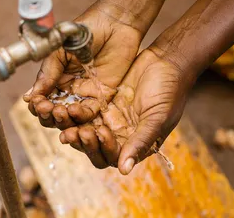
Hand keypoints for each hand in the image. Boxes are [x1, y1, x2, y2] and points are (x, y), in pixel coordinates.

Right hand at [23, 2, 141, 130]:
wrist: (115, 23)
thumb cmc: (86, 31)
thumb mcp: (60, 50)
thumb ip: (48, 72)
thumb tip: (30, 96)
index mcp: (55, 78)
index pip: (42, 100)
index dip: (37, 105)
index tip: (36, 103)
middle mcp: (69, 89)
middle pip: (55, 113)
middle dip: (48, 115)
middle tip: (48, 109)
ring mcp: (86, 93)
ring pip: (71, 117)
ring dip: (64, 119)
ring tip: (61, 111)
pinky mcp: (103, 95)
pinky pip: (91, 113)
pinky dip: (82, 116)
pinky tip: (75, 110)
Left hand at [60, 48, 194, 173]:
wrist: (166, 61)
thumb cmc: (169, 92)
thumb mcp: (157, 118)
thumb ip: (141, 142)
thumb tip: (124, 171)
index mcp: (134, 143)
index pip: (112, 157)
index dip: (103, 149)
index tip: (101, 132)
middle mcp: (119, 134)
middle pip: (94, 147)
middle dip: (83, 142)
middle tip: (73, 132)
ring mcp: (109, 118)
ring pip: (85, 129)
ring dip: (73, 127)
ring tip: (64, 117)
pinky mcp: (101, 102)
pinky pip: (84, 111)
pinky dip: (74, 112)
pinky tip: (65, 106)